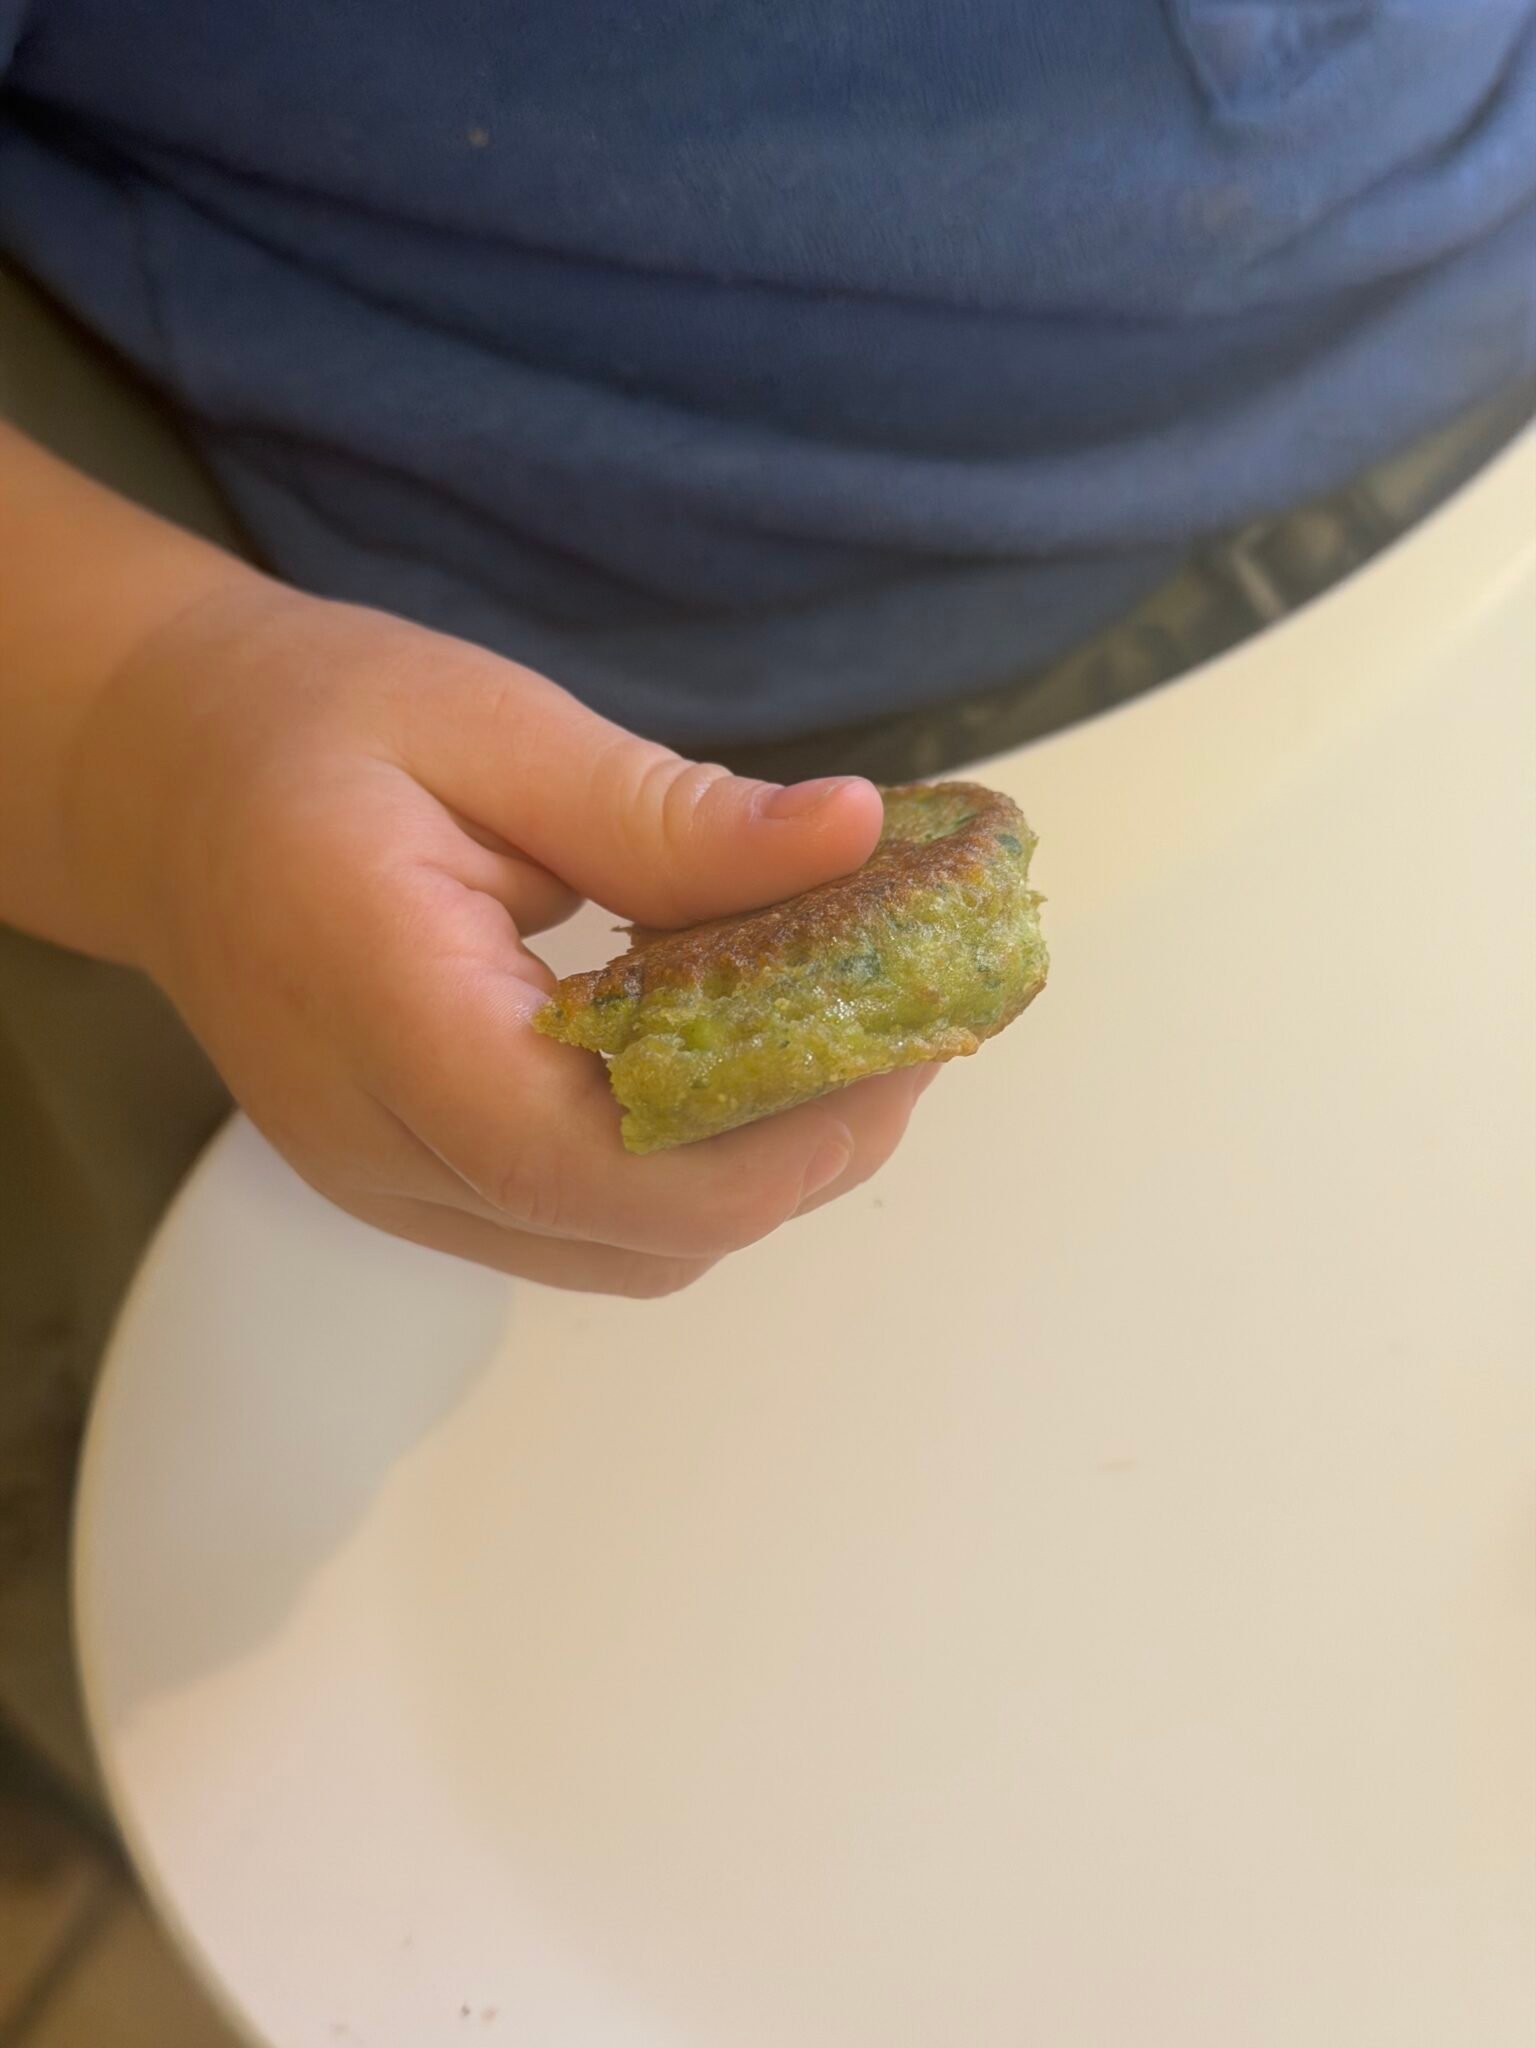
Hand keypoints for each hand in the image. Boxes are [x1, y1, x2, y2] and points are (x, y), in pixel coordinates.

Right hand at [68, 579, 930, 1294]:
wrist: (165, 789)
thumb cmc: (309, 729)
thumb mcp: (488, 726)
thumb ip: (664, 811)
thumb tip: (853, 834)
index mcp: (375, 1006)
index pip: (587, 1157)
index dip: (775, 1131)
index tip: (904, 1040)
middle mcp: (375, 1138)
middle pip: (632, 1234)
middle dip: (805, 1151)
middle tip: (911, 1028)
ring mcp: (390, 1182)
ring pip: (625, 1251)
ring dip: (761, 1170)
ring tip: (846, 1041)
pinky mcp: (418, 1183)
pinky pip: (587, 1222)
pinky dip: (694, 1167)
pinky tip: (744, 1061)